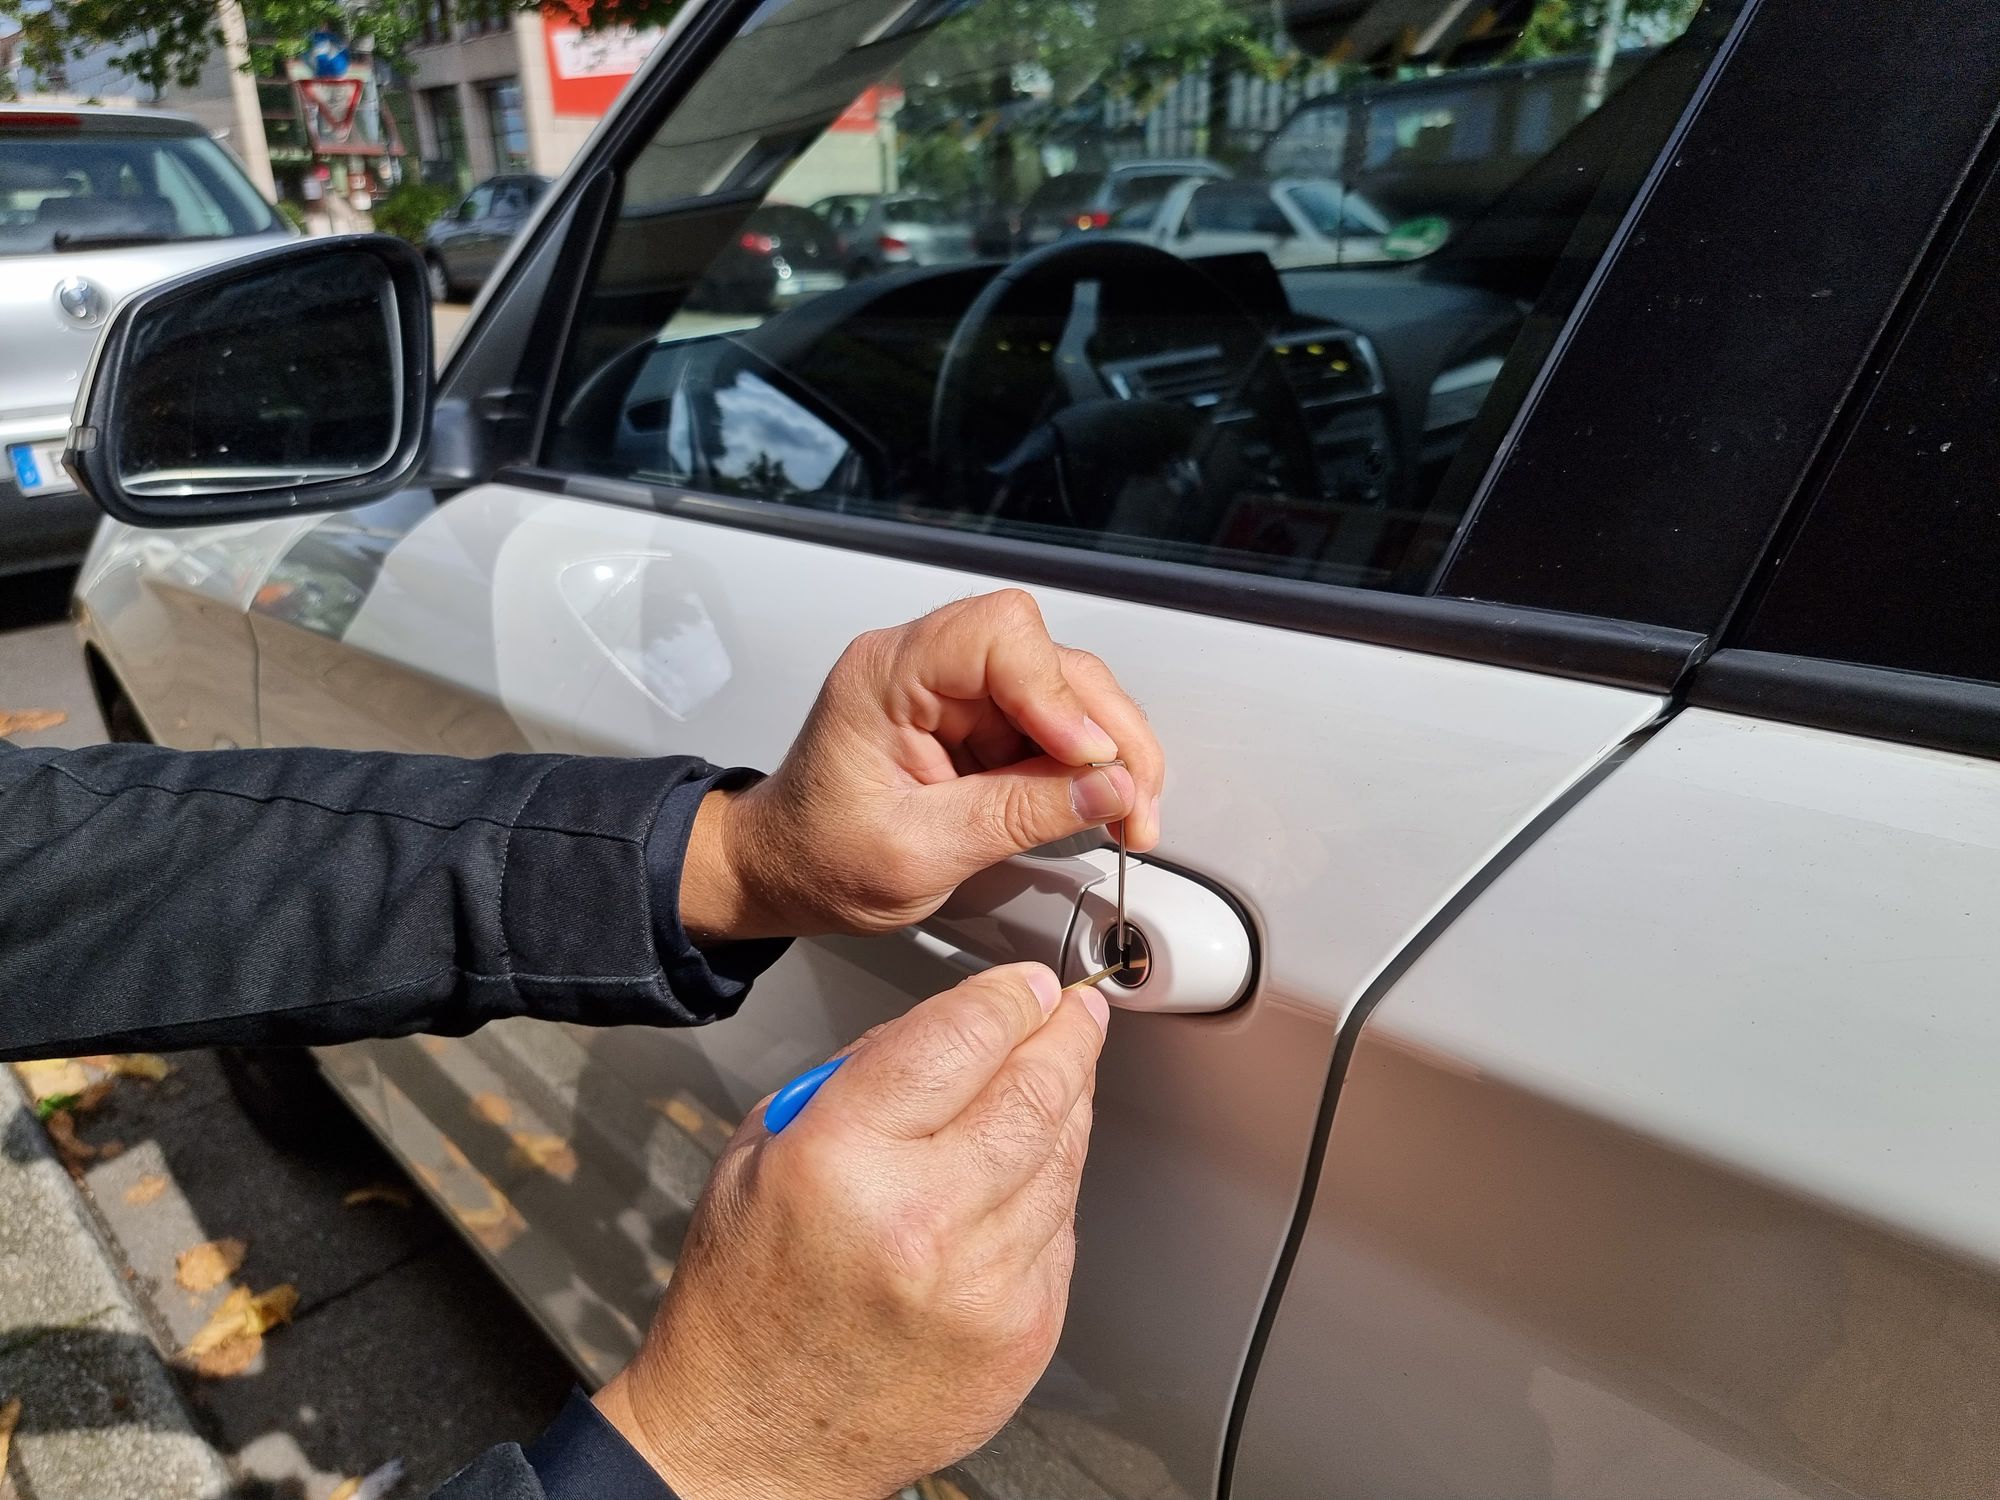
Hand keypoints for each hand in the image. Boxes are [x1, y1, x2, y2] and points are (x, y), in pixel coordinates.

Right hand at [593, 962, 1107, 1499]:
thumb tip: (953, 1026)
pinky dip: (1054, 1188)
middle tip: (1073, 1012)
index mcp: (839, 1159)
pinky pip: (1062, 1231)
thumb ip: (859, 1077)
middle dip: (1065, 1036)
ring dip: (1070, 1104)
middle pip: (1032, 1091)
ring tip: (1061, 1076)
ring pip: (1061, 1158)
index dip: (1010, 997)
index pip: (959, 1038)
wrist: (750, 1445)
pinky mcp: (1020, 1334)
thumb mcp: (763, 1149)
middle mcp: (919, 1219)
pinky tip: (1031, 1170)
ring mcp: (980, 1285)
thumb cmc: (745, 1299)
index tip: (1028, 984)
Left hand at [683, 589, 1164, 939]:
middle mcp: (926, 666)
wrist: (783, 873)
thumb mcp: (919, 853)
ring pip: (1067, 692)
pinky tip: (1104, 808)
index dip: (1056, 694)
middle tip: (1134, 804)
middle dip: (1106, 732)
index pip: (999, 635)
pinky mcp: (979, 723)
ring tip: (1128, 817)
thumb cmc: (817, 857)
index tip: (1088, 760)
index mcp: (888, 675)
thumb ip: (1017, 816)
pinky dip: (1090, 769)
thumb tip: (1109, 790)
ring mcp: (957, 692)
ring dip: (1111, 754)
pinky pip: (1054, 727)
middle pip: (1050, 661)